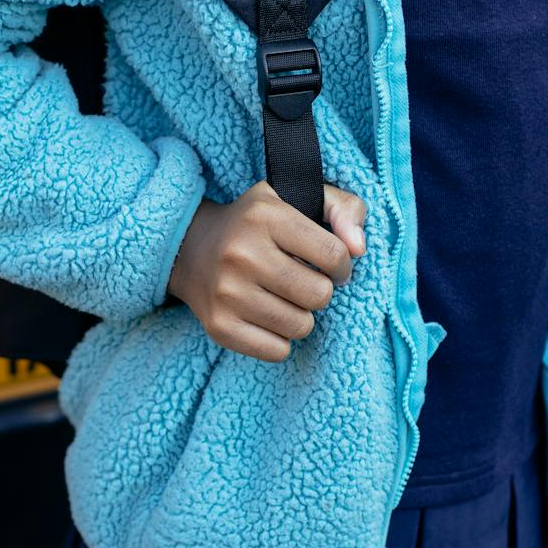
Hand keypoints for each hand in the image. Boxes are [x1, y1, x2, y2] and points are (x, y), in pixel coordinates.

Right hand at [167, 181, 367, 362]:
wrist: (189, 247)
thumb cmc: (257, 224)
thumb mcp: (297, 197)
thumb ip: (344, 209)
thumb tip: (358, 248)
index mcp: (265, 216)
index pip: (334, 255)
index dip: (342, 266)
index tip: (331, 266)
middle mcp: (242, 253)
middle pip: (319, 295)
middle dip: (320, 291)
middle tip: (305, 282)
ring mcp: (227, 293)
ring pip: (300, 326)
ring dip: (301, 316)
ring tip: (285, 299)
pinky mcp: (218, 326)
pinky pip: (277, 351)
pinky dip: (280, 339)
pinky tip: (268, 317)